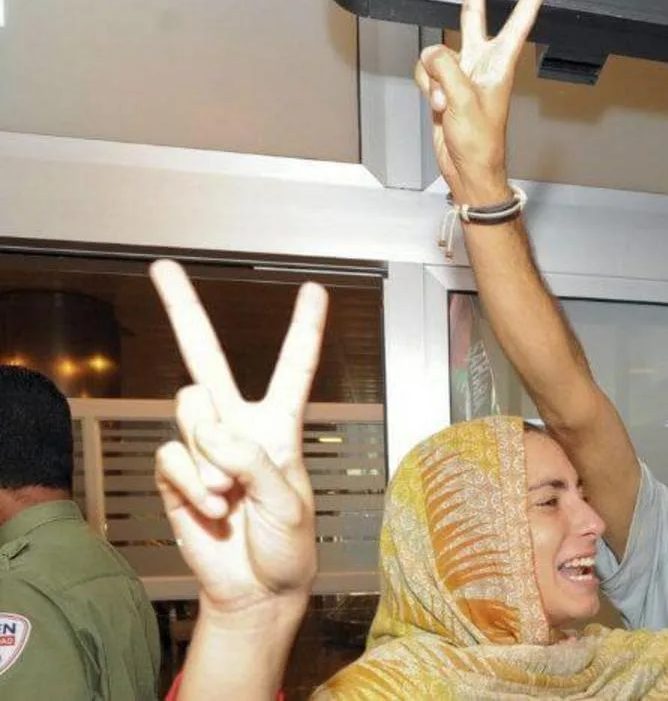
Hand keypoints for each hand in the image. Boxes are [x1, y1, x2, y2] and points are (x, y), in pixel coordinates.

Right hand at [150, 260, 326, 620]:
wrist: (255, 589)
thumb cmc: (287, 546)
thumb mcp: (290, 504)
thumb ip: (255, 462)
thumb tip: (213, 436)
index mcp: (280, 426)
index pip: (294, 368)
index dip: (305, 329)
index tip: (315, 289)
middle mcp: (239, 426)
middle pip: (209, 359)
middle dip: (183, 311)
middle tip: (162, 267)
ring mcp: (204, 448)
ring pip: (190, 413)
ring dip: (211, 457)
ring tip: (232, 494)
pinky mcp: (177, 472)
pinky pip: (173, 456)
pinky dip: (193, 484)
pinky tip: (213, 506)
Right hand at [413, 0, 550, 203]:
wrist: (466, 168)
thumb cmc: (480, 142)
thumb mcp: (463, 101)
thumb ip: (445, 69)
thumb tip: (431, 53)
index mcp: (500, 64)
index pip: (519, 22)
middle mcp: (482, 63)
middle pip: (475, 16)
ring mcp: (461, 73)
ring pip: (436, 52)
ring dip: (432, 75)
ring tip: (444, 100)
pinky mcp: (443, 85)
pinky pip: (425, 71)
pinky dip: (425, 86)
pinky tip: (436, 104)